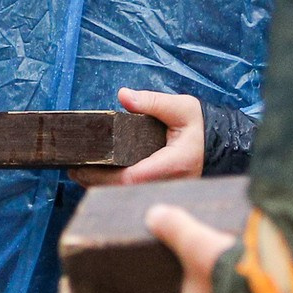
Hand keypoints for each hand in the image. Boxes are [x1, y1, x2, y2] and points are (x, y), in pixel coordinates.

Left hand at [74, 88, 205, 186]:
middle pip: (125, 192)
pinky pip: (133, 196)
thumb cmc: (200, 127)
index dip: (104, 177)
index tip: (82, 168)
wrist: (218, 145)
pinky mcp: (160, 193)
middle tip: (74, 171)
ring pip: (127, 197)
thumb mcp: (182, 107)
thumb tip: (124, 96)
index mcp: (173, 164)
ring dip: (102, 188)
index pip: (132, 177)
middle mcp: (168, 184)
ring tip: (79, 174)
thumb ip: (152, 101)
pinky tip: (97, 180)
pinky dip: (114, 189)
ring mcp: (165, 192)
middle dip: (96, 184)